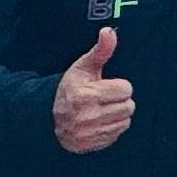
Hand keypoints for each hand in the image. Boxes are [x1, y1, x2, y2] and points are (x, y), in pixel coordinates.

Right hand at [52, 27, 135, 152]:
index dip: (119, 85)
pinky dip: (111, 128)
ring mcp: (88, 134)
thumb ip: (100, 50)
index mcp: (85, 95)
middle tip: (105, 98)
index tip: (106, 85)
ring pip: (125, 122)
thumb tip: (109, 31)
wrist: (48, 116)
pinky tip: (99, 121)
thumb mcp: (83, 67)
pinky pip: (116, 135)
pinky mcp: (90, 145)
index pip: (126, 90)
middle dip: (119, 100)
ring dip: (118, 114)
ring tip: (102, 109)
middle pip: (129, 107)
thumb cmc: (71, 87)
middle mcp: (86, 117)